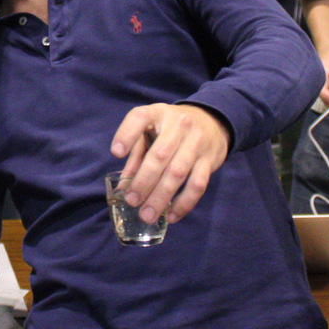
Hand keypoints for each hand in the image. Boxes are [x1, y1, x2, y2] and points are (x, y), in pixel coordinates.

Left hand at [110, 103, 229, 224]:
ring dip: (161, 197)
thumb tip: (122, 187)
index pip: (140, 117)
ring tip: (147, 215)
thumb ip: (137, 155)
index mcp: (157, 113)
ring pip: (178, 173)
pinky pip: (197, 185)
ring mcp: (196, 142)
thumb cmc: (172, 129)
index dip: (126, 134)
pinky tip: (171, 216)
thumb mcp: (152, 131)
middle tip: (132, 201)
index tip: (116, 153)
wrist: (213, 122)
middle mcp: (178, 125)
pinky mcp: (209, 160)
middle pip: (159, 155)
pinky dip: (184, 203)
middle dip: (143, 181)